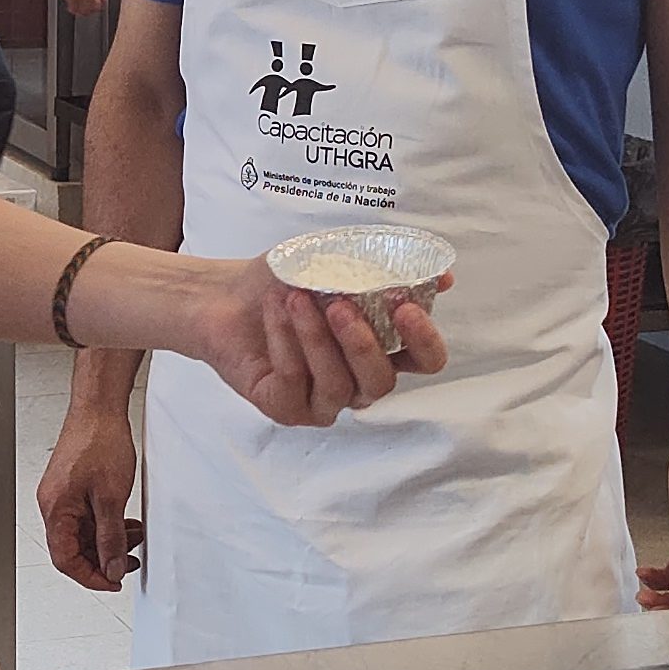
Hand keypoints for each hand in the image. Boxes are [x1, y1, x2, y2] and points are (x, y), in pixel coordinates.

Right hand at [38, 398, 141, 589]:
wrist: (99, 408)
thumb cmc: (99, 441)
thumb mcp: (112, 498)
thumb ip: (111, 538)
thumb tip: (112, 567)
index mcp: (56, 510)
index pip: (66, 559)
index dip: (92, 576)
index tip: (114, 582)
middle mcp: (54, 505)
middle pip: (74, 549)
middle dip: (103, 558)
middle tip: (129, 561)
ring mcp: (62, 496)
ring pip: (83, 534)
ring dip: (108, 541)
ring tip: (133, 538)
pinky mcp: (73, 487)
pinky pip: (87, 517)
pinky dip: (107, 525)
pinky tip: (125, 522)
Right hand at [55, 0, 108, 18]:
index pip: (103, 1)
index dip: (99, 4)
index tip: (95, 6)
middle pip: (95, 7)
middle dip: (90, 9)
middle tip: (85, 9)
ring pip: (85, 11)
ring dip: (81, 11)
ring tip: (77, 9)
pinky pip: (75, 9)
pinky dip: (72, 10)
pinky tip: (70, 7)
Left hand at [184, 257, 444, 427]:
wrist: (226, 294)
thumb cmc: (287, 281)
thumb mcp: (337, 261)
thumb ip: (387, 267)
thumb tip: (442, 277)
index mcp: (382, 349)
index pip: (424, 361)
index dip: (423, 341)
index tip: (407, 306)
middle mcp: (357, 381)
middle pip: (381, 382)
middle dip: (362, 344)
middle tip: (341, 305)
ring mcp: (321, 400)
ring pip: (337, 384)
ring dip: (317, 337)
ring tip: (296, 297)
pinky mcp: (285, 408)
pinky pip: (294, 382)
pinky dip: (286, 341)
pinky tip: (277, 310)